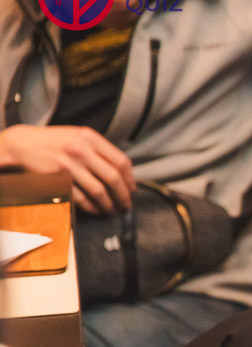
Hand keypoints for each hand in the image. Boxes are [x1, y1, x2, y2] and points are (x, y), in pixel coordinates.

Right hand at [0, 125, 134, 213]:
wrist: (23, 143)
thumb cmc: (54, 142)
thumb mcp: (79, 136)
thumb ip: (99, 149)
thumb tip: (122, 171)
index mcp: (90, 138)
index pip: (121, 161)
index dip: (130, 179)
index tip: (132, 189)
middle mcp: (81, 150)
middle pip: (113, 178)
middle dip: (123, 195)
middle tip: (126, 204)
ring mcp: (69, 164)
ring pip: (99, 190)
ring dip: (109, 204)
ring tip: (112, 210)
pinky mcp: (58, 178)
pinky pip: (81, 197)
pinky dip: (91, 206)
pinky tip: (96, 209)